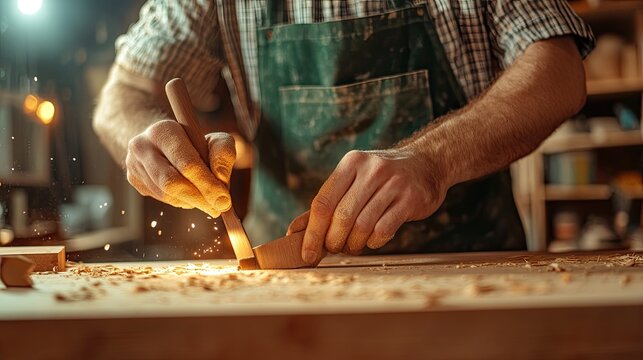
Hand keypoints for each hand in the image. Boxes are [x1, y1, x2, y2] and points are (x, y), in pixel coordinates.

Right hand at [125, 120, 235, 216]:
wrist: (163, 140)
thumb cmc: (195, 141)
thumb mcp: (214, 139)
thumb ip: (222, 155)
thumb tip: (221, 182)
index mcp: (163, 131)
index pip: (187, 164)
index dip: (207, 185)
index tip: (224, 200)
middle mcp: (142, 146)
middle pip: (171, 182)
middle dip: (198, 199)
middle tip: (218, 209)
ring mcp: (133, 164)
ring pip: (166, 194)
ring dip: (191, 202)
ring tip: (206, 199)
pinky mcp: (133, 179)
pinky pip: (161, 198)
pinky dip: (180, 201)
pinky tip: (189, 194)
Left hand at [293, 149, 448, 263]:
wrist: (427, 163)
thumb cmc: (381, 178)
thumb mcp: (353, 181)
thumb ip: (325, 205)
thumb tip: (294, 231)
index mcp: (351, 164)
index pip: (322, 202)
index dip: (312, 233)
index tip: (307, 254)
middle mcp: (371, 170)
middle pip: (341, 216)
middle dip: (333, 240)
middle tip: (335, 248)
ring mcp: (393, 183)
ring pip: (362, 225)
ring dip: (353, 243)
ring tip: (352, 246)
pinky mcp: (411, 199)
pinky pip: (384, 229)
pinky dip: (374, 242)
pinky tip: (373, 240)